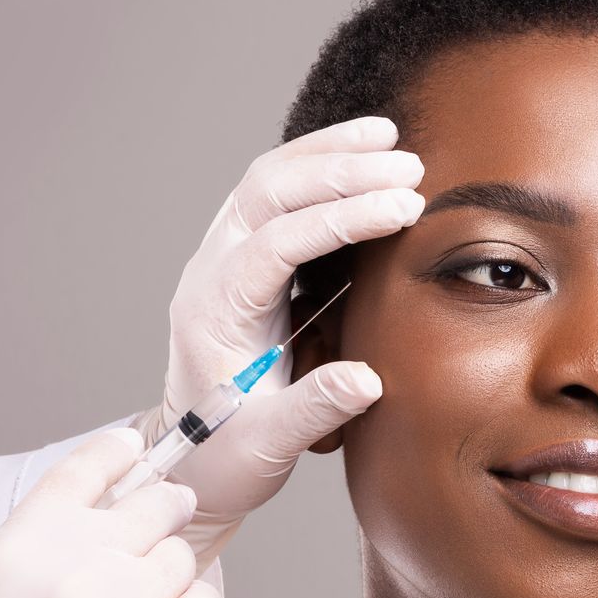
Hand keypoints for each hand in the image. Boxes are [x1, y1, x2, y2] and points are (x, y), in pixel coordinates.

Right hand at [0, 428, 222, 597]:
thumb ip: (45, 546)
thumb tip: (105, 520)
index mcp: (23, 540)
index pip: (89, 467)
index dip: (122, 454)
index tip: (139, 451)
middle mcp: (76, 562)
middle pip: (156, 504)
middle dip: (168, 510)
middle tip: (172, 518)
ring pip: (182, 557)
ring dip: (173, 573)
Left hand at [139, 115, 424, 567]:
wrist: (188, 460)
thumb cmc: (224, 457)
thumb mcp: (268, 444)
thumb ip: (315, 408)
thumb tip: (367, 379)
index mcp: (214, 310)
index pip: (278, 240)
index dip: (343, 218)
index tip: (405, 207)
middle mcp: (212, 271)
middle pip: (268, 191)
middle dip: (340, 170)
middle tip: (410, 166)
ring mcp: (225, 259)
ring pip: (269, 180)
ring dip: (328, 154)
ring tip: (389, 137)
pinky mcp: (246, 261)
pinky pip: (278, 196)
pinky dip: (320, 169)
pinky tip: (363, 157)